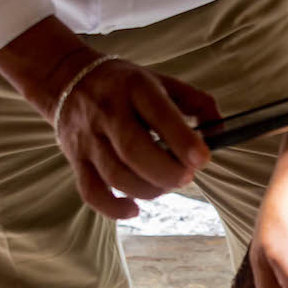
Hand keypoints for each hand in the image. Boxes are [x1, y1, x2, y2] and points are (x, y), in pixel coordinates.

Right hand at [53, 58, 219, 218]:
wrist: (67, 79)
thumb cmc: (125, 85)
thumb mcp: (161, 80)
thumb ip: (196, 102)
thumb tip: (220, 132)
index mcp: (134, 87)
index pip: (158, 114)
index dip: (182, 140)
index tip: (203, 158)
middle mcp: (107, 111)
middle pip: (134, 150)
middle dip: (167, 172)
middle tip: (186, 177)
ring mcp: (88, 138)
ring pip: (116, 175)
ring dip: (148, 189)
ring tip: (166, 185)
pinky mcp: (76, 159)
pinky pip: (91, 191)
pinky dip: (114, 208)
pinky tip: (135, 208)